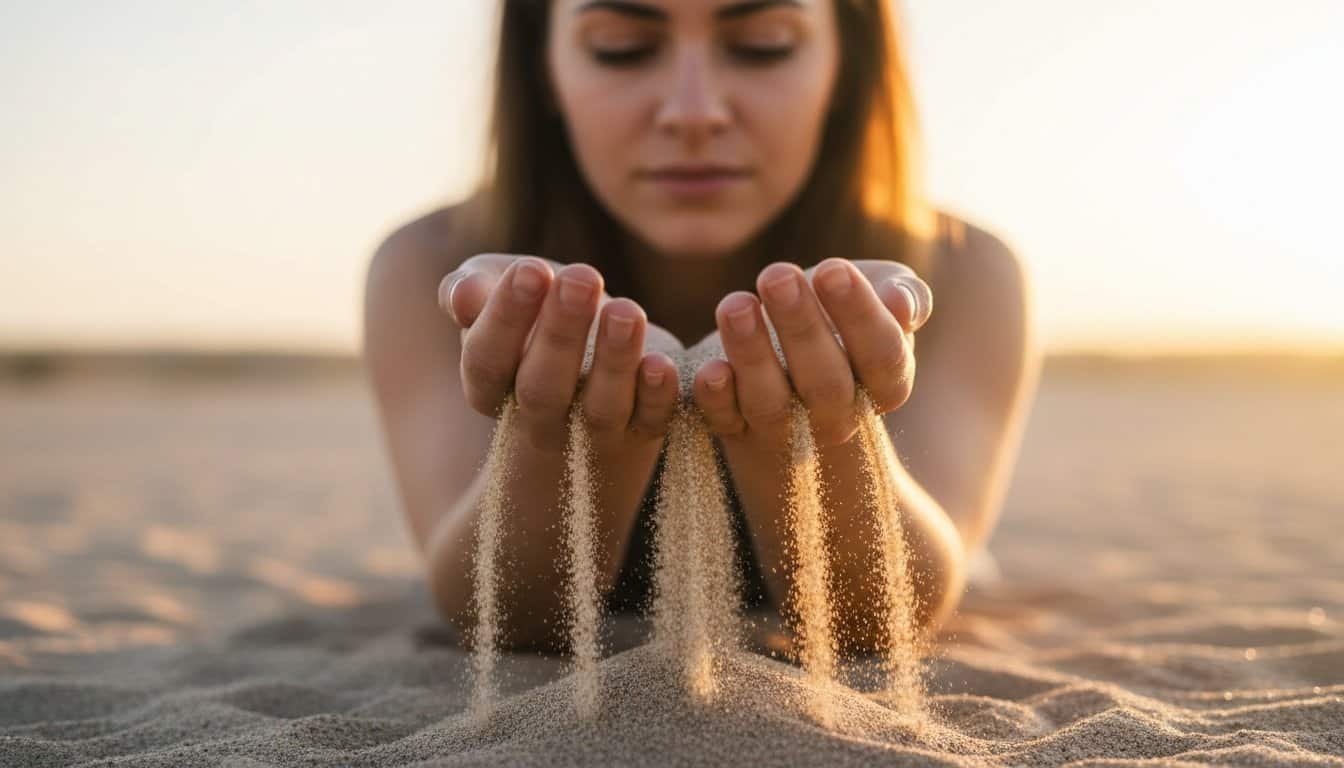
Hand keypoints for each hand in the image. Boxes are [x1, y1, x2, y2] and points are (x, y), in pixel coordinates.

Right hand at [439, 253, 681, 452]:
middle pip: (541, 389)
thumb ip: (470, 291)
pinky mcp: (640, 431)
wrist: (590, 367)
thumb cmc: (533, 318)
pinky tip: (661, 361)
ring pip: (599, 408)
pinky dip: (657, 396)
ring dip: (614, 360)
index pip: (487, 360)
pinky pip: (649, 422)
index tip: (531, 268)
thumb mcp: (497, 294)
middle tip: (583, 276)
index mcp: (489, 386)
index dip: (506, 318)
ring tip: (626, 310)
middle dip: (562, 332)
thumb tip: (463, 295)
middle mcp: (536, 419)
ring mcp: (589, 433)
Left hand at [689, 258, 932, 449]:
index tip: (833, 268)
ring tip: (736, 304)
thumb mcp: (880, 296)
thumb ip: (905, 295)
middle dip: (800, 327)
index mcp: (886, 384)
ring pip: (770, 402)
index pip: (882, 356)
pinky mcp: (735, 428)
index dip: (859, 315)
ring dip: (751, 354)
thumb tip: (902, 303)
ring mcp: (785, 429)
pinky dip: (715, 398)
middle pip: (826, 383)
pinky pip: (725, 421)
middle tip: (777, 275)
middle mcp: (837, 416)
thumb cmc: (844, 318)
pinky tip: (711, 368)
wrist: (791, 362)